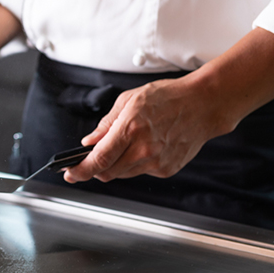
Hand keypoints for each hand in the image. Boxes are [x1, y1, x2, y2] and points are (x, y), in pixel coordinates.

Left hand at [63, 76, 233, 182]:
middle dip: (94, 168)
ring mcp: (156, 162)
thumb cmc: (168, 97)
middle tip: (89, 160)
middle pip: (107, 172)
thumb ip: (106, 124)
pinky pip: (139, 173)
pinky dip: (133, 164)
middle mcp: (144, 149)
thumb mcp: (129, 100)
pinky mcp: (166, 169)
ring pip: (122, 174)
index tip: (69, 174)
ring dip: (114, 166)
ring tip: (123, 146)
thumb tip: (89, 142)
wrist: (204, 104)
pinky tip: (143, 148)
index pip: (98, 159)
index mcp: (131, 129)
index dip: (80, 170)